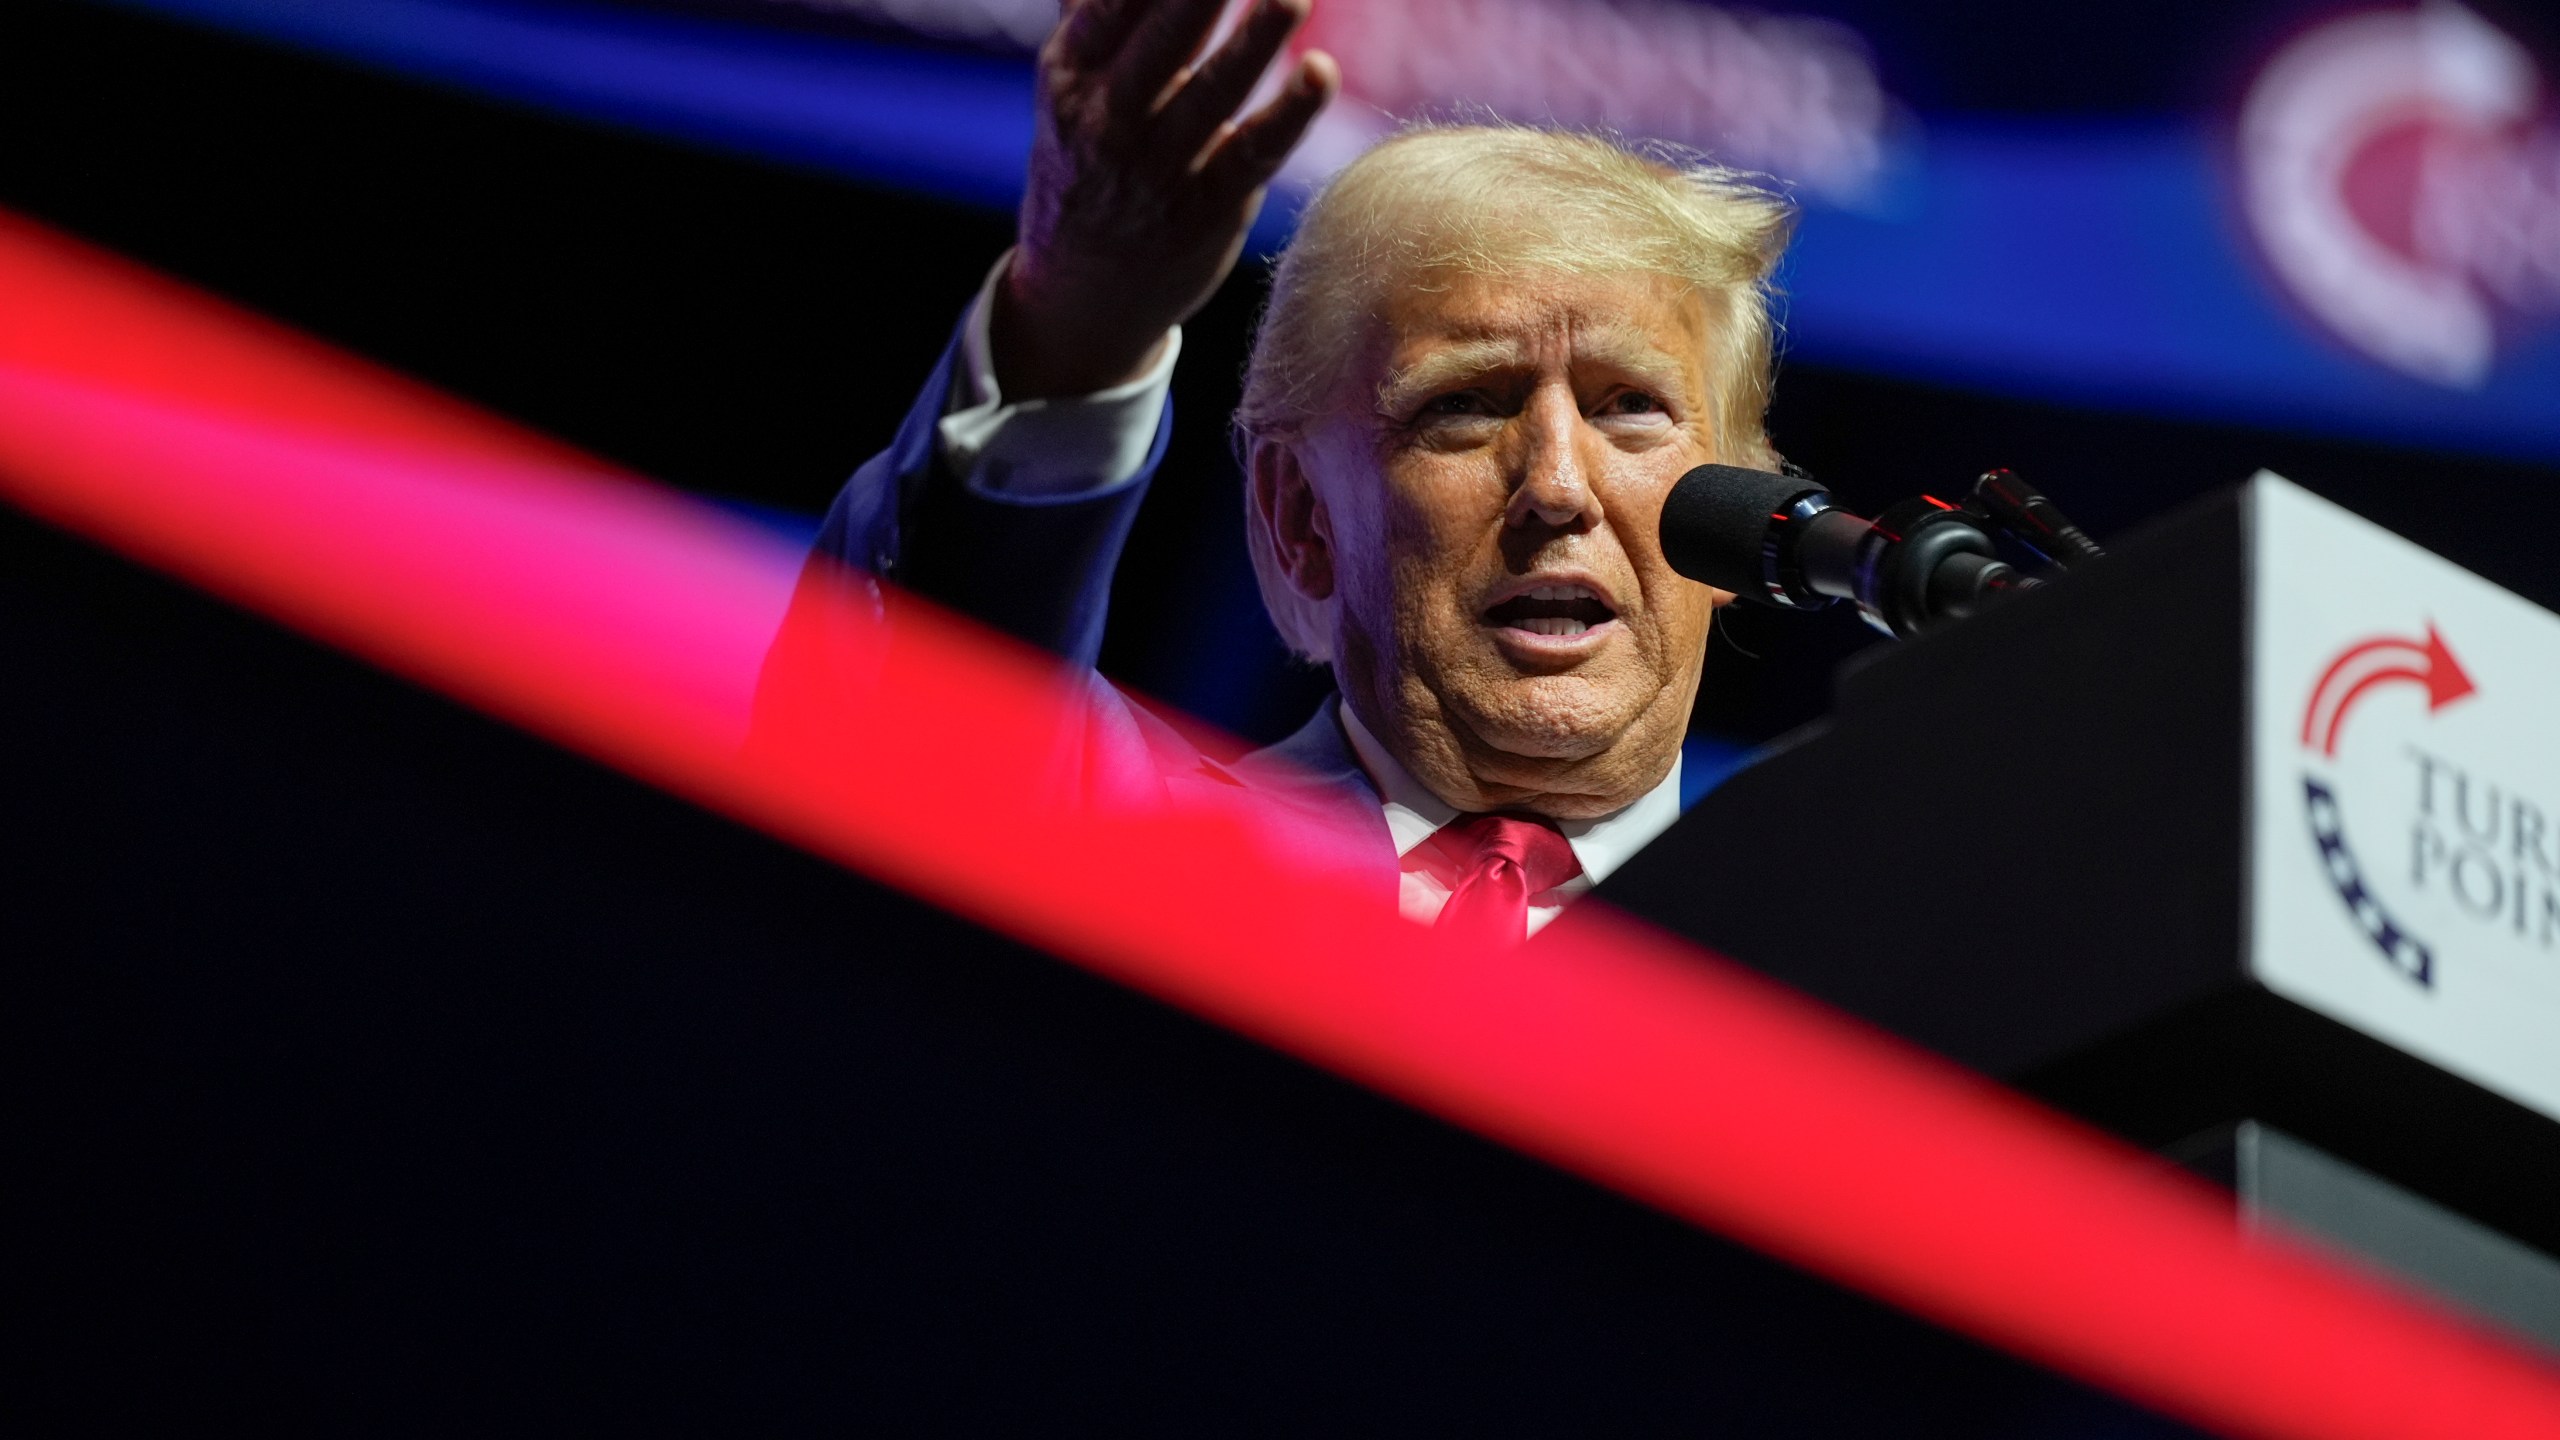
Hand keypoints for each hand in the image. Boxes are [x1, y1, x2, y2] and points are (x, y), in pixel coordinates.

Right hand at [993, 0, 1338, 400]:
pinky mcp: (1206, 212)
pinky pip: (1252, 156)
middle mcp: (1107, 121)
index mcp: (1070, 75)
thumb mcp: (1073, 88)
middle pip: (1161, 42)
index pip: (1113, 4)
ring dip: (1255, 41)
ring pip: (1212, 96)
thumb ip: (1096, 14)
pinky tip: (1320, 73)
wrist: (1079, 297)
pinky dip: (1289, 115)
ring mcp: (1156, 171)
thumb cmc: (1087, 163)